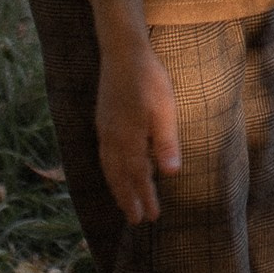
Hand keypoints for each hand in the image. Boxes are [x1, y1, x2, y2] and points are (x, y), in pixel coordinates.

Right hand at [97, 44, 180, 225]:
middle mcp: (112, 139)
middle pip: (119, 177)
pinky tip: (115, 171)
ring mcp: (105, 130)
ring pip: (109, 167)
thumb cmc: (149, 78)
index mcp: (128, 138)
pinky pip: (104, 155)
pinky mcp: (103, 121)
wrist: (122, 52)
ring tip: (124, 203)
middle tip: (136, 220)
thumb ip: (166, 142)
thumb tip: (171, 173)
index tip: (151, 217)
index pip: (137, 176)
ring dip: (117, 187)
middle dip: (128, 199)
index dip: (144, 197)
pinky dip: (110, 171)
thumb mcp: (165, 109)